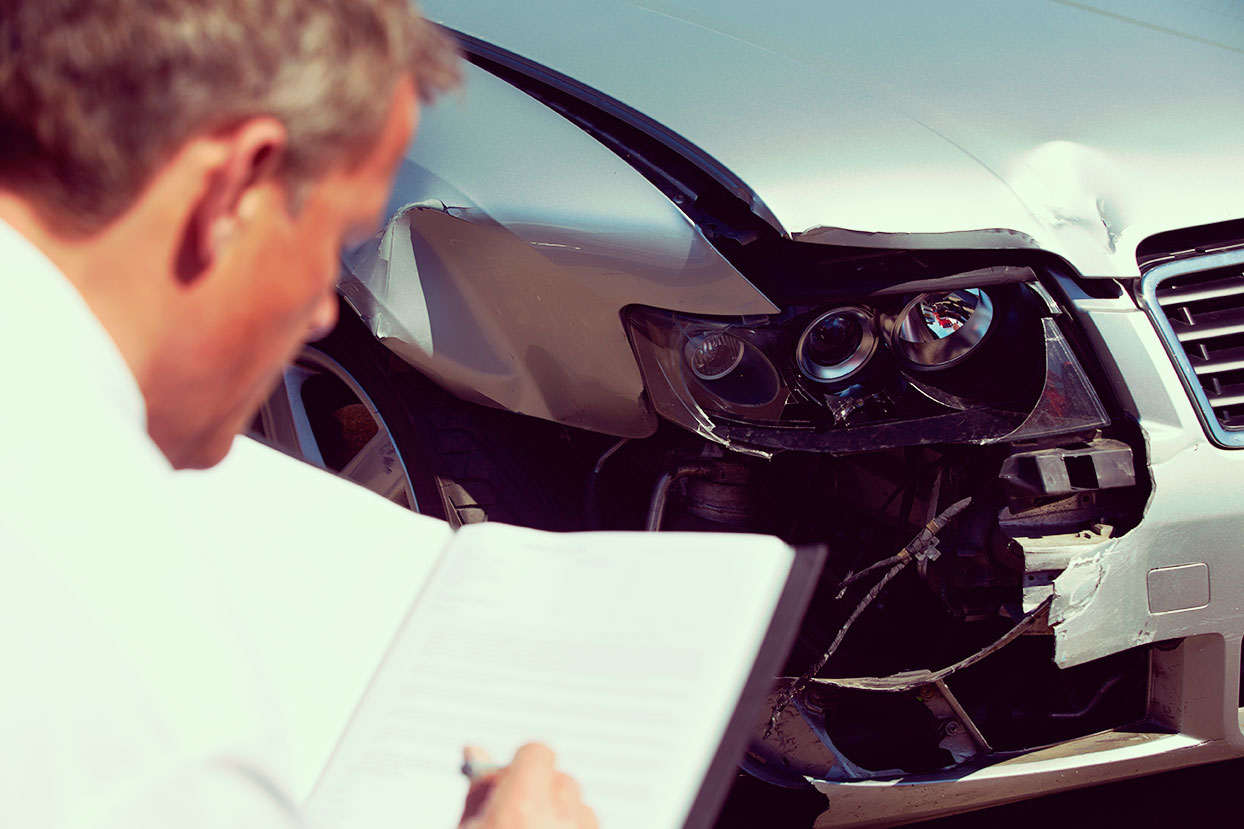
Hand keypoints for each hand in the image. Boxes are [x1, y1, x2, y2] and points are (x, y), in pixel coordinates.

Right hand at [459, 743, 597, 828]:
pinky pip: (590, 825)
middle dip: (540, 790)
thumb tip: (475, 752)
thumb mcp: (467, 828)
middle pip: (560, 779)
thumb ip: (478, 789)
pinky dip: (573, 828)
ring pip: (579, 805)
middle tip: (515, 813)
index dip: (521, 763)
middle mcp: (559, 817)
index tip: (507, 782)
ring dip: (560, 813)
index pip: (537, 751)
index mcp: (522, 805)